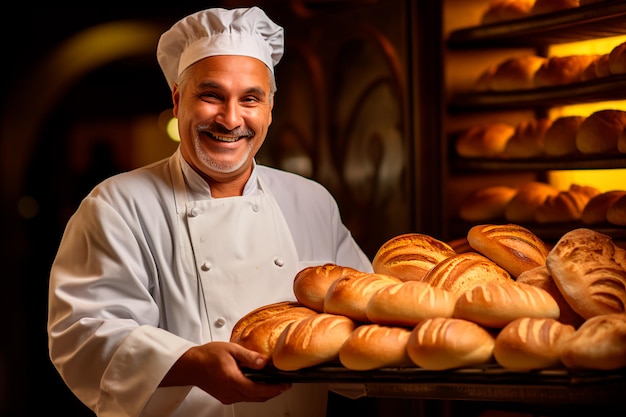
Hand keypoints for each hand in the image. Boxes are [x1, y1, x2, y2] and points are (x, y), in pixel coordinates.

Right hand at [161, 341, 291, 403]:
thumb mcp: (231, 349)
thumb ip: (249, 356)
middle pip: (257, 397)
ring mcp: (228, 396)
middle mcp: (230, 392)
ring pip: (252, 399)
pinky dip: (255, 392)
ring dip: (265, 393)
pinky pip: (244, 397)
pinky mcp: (226, 397)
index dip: (274, 389)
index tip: (285, 385)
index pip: (258, 390)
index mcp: (232, 380)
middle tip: (285, 383)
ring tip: (275, 383)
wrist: (191, 365)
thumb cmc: (207, 355)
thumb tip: (265, 362)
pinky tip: (258, 384)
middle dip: (273, 392)